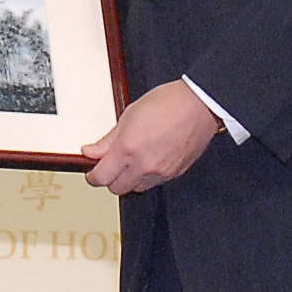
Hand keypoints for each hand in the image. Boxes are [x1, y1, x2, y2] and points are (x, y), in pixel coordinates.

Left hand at [85, 82, 220, 193]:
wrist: (200, 104)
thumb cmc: (168, 103)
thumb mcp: (129, 115)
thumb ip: (108, 139)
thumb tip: (91, 151)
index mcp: (128, 148)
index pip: (101, 177)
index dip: (93, 177)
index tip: (92, 172)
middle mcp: (143, 165)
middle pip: (116, 188)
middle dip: (110, 179)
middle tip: (111, 165)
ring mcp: (160, 172)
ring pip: (136, 188)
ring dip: (129, 179)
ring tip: (132, 161)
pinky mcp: (174, 174)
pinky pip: (154, 183)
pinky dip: (147, 177)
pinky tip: (149, 161)